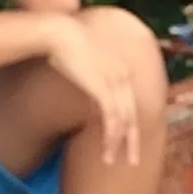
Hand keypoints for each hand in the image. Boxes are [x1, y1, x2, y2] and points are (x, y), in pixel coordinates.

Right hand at [43, 16, 139, 166]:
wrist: (59, 33)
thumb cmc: (65, 46)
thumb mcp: (85, 64)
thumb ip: (94, 79)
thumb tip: (92, 94)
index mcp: (123, 69)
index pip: (132, 104)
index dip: (131, 125)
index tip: (128, 142)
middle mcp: (124, 76)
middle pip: (133, 115)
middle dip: (133, 141)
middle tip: (133, 161)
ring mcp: (116, 82)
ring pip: (124, 120)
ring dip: (118, 144)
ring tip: (111, 161)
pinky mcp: (104, 87)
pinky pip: (112, 118)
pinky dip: (111, 136)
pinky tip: (107, 149)